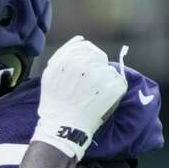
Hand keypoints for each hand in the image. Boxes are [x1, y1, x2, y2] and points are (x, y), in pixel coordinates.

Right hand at [31, 35, 128, 160]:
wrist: (63, 128)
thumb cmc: (55, 102)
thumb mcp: (50, 73)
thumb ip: (64, 53)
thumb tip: (81, 39)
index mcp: (68, 58)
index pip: (85, 46)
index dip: (84, 59)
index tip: (81, 73)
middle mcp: (85, 64)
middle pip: (98, 56)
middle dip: (94, 68)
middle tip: (87, 87)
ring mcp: (101, 76)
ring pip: (108, 69)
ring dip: (103, 79)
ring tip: (92, 95)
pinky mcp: (114, 87)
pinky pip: (118, 81)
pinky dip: (112, 89)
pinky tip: (101, 100)